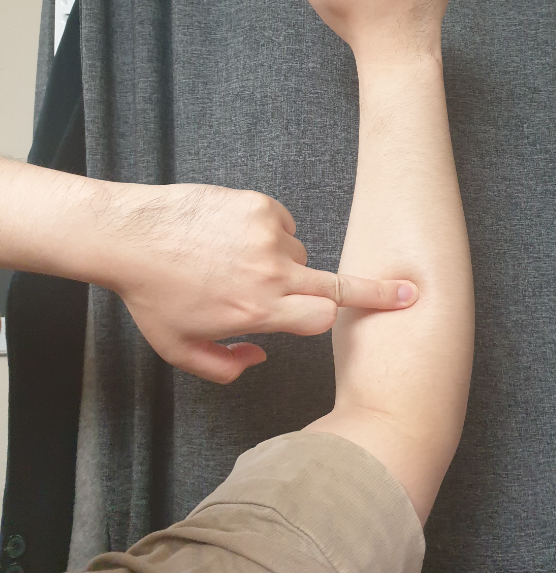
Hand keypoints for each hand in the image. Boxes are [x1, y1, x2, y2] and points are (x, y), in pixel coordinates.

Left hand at [101, 181, 418, 383]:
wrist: (130, 235)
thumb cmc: (153, 295)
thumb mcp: (180, 349)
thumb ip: (225, 366)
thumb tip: (258, 357)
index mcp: (258, 311)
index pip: (325, 317)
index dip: (355, 315)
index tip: (397, 310)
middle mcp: (271, 273)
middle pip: (337, 285)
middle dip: (377, 290)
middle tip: (408, 289)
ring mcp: (267, 235)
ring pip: (299, 254)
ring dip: (283, 263)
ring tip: (235, 262)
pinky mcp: (259, 206)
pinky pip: (282, 224)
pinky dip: (267, 233)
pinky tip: (232, 238)